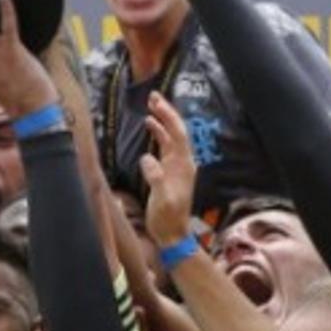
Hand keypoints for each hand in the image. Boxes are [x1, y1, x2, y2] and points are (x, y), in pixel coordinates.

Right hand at [137, 93, 196, 245]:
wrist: (172, 234)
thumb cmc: (168, 218)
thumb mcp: (162, 199)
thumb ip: (156, 178)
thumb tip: (147, 158)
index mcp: (183, 166)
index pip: (178, 135)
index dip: (168, 117)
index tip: (157, 102)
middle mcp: (182, 162)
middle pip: (176, 131)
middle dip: (166, 113)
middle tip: (153, 96)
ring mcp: (176, 166)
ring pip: (170, 137)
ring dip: (161, 121)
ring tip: (151, 106)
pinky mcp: (167, 172)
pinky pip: (164, 147)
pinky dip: (158, 135)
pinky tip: (150, 127)